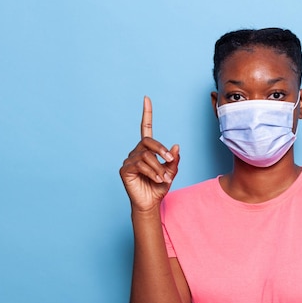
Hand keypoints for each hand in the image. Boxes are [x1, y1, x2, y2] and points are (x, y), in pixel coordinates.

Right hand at [120, 96, 179, 211]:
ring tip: (164, 178)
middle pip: (148, 140)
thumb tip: (176, 146)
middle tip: (170, 160)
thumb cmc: (159, 187)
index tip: (146, 98)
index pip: (145, 128)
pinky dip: (151, 171)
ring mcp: (129, 160)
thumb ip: (173, 160)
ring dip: (158, 167)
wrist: (150, 204)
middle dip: (161, 149)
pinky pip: (140, 165)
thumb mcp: (171, 172)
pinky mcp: (125, 170)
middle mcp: (136, 152)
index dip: (147, 114)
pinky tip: (157, 179)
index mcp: (147, 150)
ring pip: (146, 156)